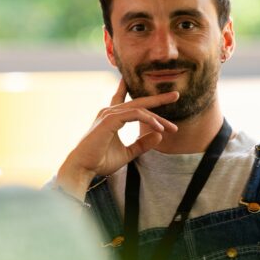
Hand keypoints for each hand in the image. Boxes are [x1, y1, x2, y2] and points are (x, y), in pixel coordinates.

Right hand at [56, 79, 178, 199]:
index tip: (157, 91)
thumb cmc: (100, 161)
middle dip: (158, 99)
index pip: (129, 101)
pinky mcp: (110, 119)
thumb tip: (159, 136)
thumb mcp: (128, 153)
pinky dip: (149, 120)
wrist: (83, 168)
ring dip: (157, 117)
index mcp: (112, 118)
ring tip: (172, 127)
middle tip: (176, 95)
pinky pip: (135, 114)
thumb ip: (142, 144)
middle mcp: (110, 112)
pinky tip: (160, 128)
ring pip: (140, 109)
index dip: (144, 96)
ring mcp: (109, 114)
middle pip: (139, 102)